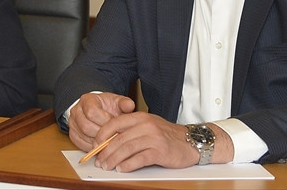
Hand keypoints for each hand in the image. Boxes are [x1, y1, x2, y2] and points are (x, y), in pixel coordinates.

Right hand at [67, 91, 135, 149]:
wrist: (98, 110)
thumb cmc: (107, 107)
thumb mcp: (117, 102)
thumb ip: (124, 103)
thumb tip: (129, 106)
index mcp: (86, 100)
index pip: (92, 112)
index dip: (105, 122)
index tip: (117, 126)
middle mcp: (76, 111)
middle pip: (86, 126)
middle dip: (103, 134)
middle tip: (116, 138)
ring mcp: (73, 124)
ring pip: (85, 137)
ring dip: (100, 143)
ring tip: (112, 143)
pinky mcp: (73, 135)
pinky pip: (82, 145)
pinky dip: (94, 148)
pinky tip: (104, 147)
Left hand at [87, 113, 213, 171]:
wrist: (192, 141)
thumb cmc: (167, 135)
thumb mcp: (148, 126)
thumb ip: (131, 130)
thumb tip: (108, 141)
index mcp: (140, 117)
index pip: (114, 123)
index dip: (102, 135)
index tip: (94, 145)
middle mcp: (146, 125)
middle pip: (119, 138)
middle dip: (106, 151)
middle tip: (99, 161)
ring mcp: (153, 138)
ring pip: (127, 148)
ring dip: (114, 159)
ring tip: (107, 166)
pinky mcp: (161, 151)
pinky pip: (140, 158)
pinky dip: (129, 164)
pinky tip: (122, 169)